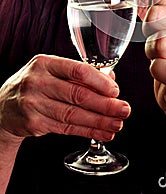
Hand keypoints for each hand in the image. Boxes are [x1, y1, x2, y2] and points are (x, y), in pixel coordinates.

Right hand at [0, 54, 129, 142]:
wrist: (3, 106)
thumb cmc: (35, 84)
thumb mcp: (51, 71)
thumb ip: (79, 74)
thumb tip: (110, 79)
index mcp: (44, 63)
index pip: (77, 70)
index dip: (100, 82)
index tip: (116, 90)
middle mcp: (37, 82)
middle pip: (78, 94)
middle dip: (105, 104)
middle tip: (124, 109)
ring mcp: (34, 104)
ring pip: (73, 114)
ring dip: (100, 121)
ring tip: (117, 123)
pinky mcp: (34, 123)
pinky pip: (66, 128)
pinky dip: (87, 131)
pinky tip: (102, 132)